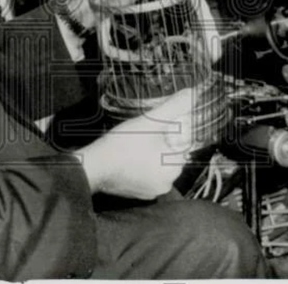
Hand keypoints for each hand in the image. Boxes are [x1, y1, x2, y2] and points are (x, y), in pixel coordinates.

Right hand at [74, 88, 194, 199]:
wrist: (94, 167)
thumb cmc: (122, 144)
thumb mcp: (150, 121)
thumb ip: (174, 107)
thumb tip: (192, 94)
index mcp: (174, 167)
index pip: (181, 142)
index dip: (168, 131)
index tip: (152, 128)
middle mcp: (167, 183)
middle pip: (170, 154)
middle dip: (160, 142)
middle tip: (141, 135)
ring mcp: (153, 191)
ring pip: (158, 164)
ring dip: (151, 154)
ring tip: (134, 145)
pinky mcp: (140, 194)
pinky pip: (147, 175)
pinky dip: (142, 165)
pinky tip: (129, 157)